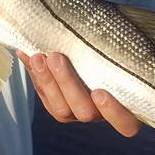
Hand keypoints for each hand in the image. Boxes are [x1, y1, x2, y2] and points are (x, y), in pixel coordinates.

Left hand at [16, 50, 140, 136]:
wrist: (84, 42)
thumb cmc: (115, 44)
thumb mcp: (119, 44)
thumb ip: (118, 45)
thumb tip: (112, 30)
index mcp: (126, 105)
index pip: (126, 124)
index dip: (114, 113)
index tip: (100, 92)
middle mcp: (101, 114)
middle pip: (85, 112)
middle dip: (68, 84)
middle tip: (57, 57)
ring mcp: (77, 111)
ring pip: (60, 109)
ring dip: (47, 81)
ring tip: (39, 56)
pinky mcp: (56, 105)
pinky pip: (45, 96)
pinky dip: (35, 74)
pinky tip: (28, 54)